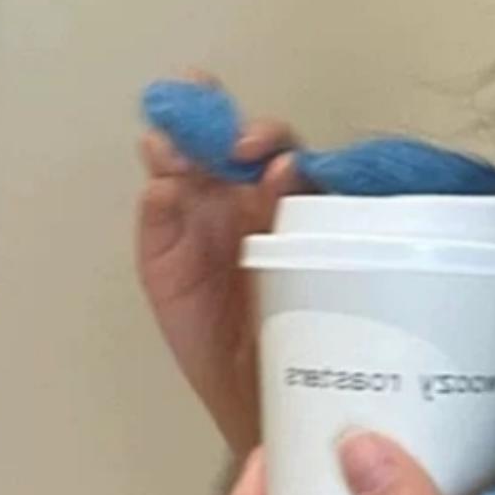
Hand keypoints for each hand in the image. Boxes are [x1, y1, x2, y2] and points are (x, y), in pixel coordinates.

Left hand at [133, 66, 316, 457]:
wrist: (264, 406)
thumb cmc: (221, 348)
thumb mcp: (171, 285)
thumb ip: (160, 232)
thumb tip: (159, 183)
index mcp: (214, 205)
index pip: (208, 145)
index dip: (200, 112)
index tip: (185, 88)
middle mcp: (258, 202)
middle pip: (255, 144)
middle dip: (235, 126)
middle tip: (214, 132)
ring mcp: (299, 218)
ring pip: (293, 161)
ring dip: (270, 146)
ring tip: (247, 152)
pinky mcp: (335, 239)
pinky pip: (328, 199)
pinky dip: (304, 182)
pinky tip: (284, 177)